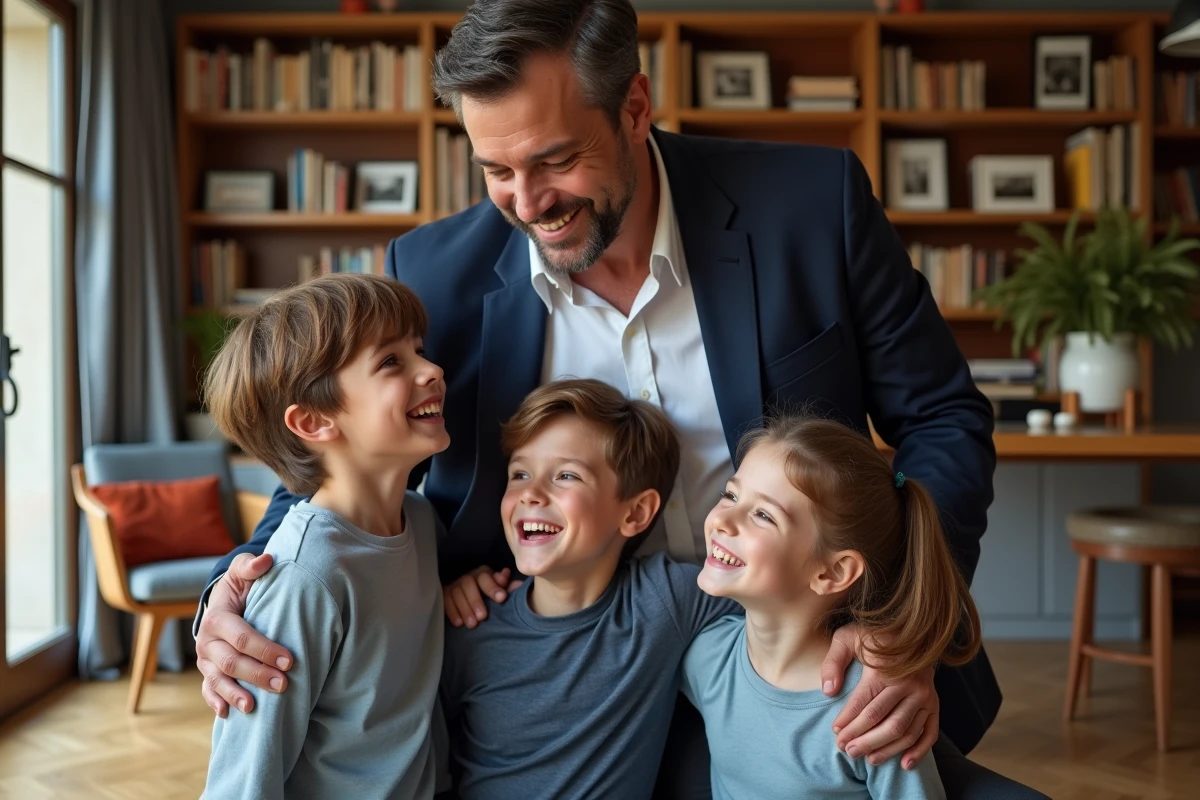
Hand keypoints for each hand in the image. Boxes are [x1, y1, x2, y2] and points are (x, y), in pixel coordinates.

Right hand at [196, 553, 292, 717]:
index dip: (264, 649)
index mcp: (217, 618)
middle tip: (283, 685)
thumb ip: (252, 566)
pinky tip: (228, 714)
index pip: (241, 637)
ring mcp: (205, 660)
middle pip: (231, 663)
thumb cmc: (240, 586)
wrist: (223, 601)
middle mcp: (206, 641)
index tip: (290, 659)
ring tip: (255, 707)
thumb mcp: (242, 572)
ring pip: (219, 680)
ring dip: (236, 694)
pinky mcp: (207, 671)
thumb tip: (267, 560)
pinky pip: (208, 690)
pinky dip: (216, 702)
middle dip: (257, 674)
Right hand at [443, 566, 522, 627]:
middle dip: (476, 600)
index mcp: (483, 574)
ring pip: (456, 593)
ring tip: (472, 624)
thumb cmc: (491, 598)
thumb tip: (517, 585)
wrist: (474, 606)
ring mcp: (454, 585)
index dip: (493, 587)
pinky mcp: (445, 594)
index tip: (502, 598)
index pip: (485, 577)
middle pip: (468, 583)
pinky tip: (458, 623)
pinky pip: (445, 600)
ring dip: (464, 609)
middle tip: (483, 617)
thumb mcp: (501, 593)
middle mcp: (468, 577)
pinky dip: (452, 612)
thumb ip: (508, 589)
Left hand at [820, 625, 938, 770]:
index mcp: (886, 670)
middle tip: (847, 751)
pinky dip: (919, 752)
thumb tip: (828, 691)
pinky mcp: (934, 705)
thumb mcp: (848, 638)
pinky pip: (929, 733)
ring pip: (905, 731)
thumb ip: (834, 661)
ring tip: (867, 759)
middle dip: (863, 740)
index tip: (835, 733)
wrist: (912, 632)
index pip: (864, 703)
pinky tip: (904, 765)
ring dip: (886, 749)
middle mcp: (909, 685)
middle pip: (884, 721)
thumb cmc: (873, 637)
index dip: (848, 721)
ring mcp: (924, 696)